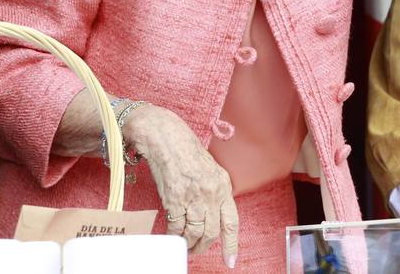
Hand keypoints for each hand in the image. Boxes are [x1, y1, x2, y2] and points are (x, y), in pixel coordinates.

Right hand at [125, 104, 237, 265]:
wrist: (167, 139)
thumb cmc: (187, 153)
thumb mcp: (211, 171)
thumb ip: (215, 192)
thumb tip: (215, 215)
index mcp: (224, 186)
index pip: (231, 222)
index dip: (232, 244)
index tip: (231, 261)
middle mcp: (211, 193)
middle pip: (211, 232)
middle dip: (203, 246)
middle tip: (196, 250)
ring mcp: (193, 196)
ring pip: (193, 233)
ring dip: (188, 244)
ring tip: (184, 246)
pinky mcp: (174, 198)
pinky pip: (175, 226)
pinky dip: (173, 235)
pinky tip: (170, 235)